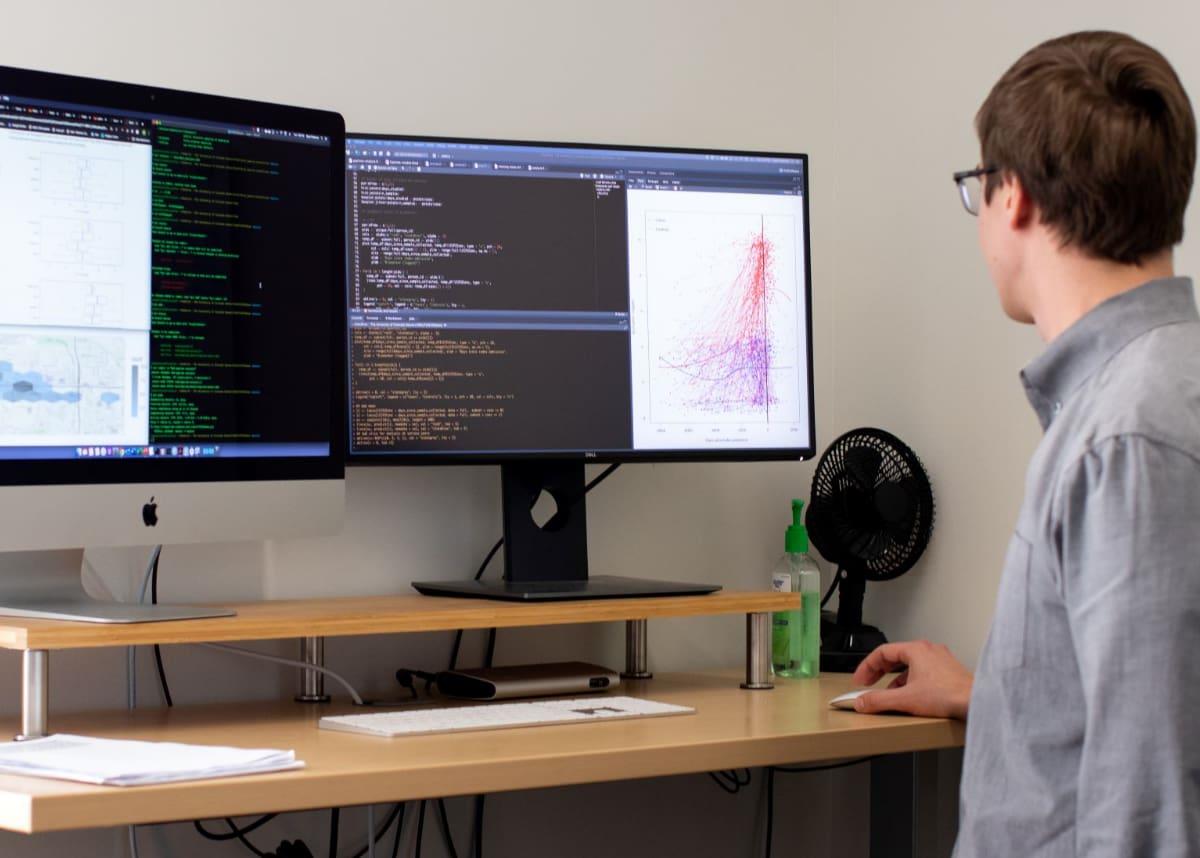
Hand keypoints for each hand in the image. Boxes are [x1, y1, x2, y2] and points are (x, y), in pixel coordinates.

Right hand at [851, 640, 972, 719]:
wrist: (977, 702)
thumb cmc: (949, 696)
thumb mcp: (905, 699)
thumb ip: (878, 700)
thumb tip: (861, 702)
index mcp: (916, 650)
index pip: (882, 652)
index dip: (867, 667)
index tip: (860, 680)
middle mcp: (929, 650)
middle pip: (896, 656)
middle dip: (879, 671)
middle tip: (869, 683)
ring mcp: (941, 660)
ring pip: (910, 665)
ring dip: (895, 678)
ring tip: (888, 693)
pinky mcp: (949, 672)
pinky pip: (923, 672)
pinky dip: (911, 681)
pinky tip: (911, 696)